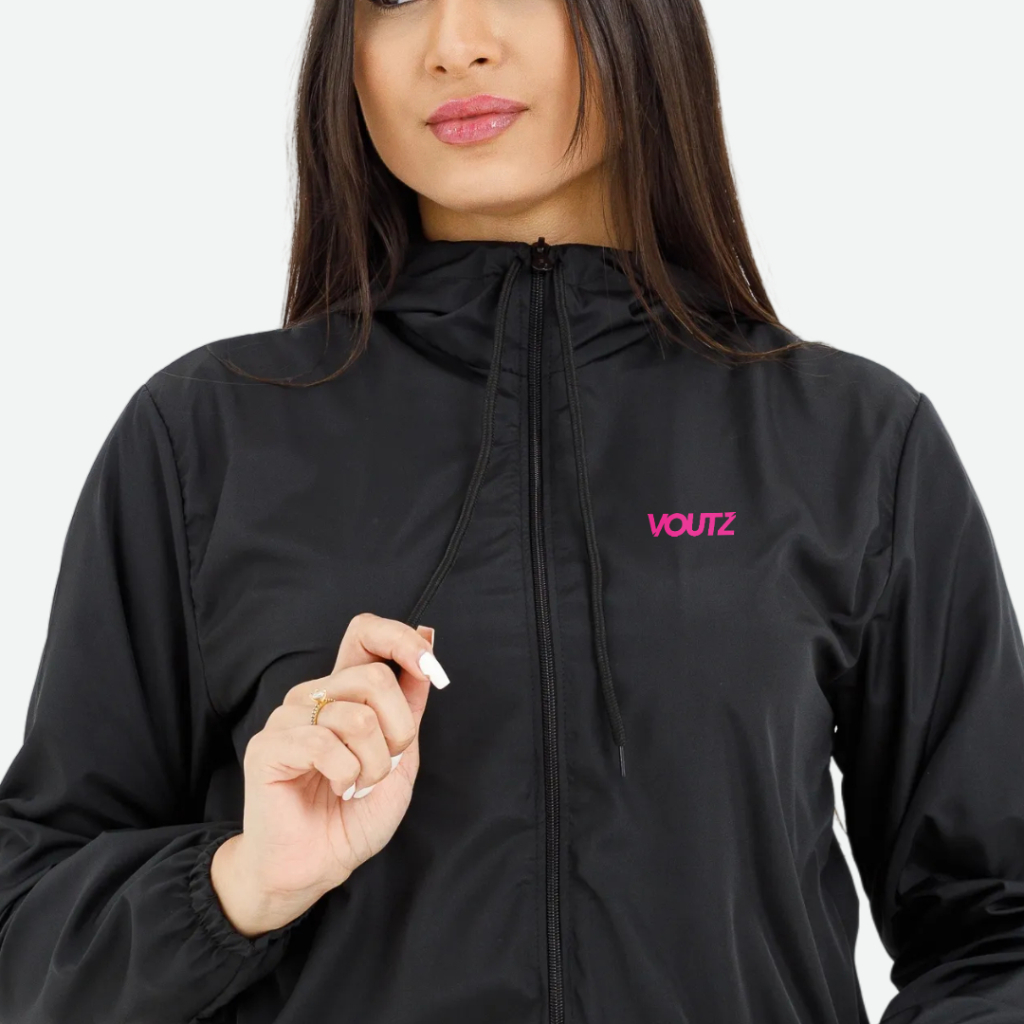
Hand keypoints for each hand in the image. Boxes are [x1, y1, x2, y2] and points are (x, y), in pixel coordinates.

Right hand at [211, 613, 449, 932]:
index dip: (400, 640)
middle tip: (386, 765)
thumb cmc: (354, 812)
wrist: (317, 865)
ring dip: (374, 765)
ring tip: (358, 785)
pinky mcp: (268, 746)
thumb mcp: (402, 753)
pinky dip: (347, 776)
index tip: (429, 666)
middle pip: (373, 677)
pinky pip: (325, 745)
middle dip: (398, 729)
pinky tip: (338, 789)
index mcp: (344, 690)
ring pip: (357, 717)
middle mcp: (314, 694)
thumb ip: (411, 698)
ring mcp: (288, 717)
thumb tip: (427, 635)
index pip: (365, 632)